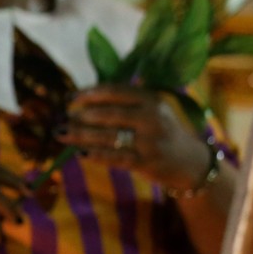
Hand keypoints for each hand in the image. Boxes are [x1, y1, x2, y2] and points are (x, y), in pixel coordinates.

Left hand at [61, 85, 213, 193]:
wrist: (190, 162)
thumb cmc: (162, 132)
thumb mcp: (152, 110)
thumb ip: (127, 103)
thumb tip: (87, 99)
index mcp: (152, 99)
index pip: (116, 92)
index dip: (90, 93)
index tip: (70, 97)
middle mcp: (152, 118)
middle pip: (109, 114)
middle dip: (82, 116)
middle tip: (63, 117)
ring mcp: (150, 141)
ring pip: (109, 137)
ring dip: (81, 135)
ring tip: (62, 133)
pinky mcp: (146, 162)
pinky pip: (115, 157)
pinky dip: (95, 154)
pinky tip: (79, 152)